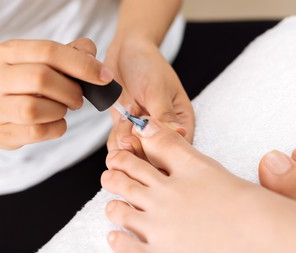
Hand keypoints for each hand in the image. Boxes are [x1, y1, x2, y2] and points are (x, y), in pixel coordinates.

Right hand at [0, 38, 112, 148]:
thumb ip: (71, 54)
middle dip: (70, 90)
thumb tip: (92, 56)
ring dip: (60, 110)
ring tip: (62, 108)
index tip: (104, 76)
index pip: (48, 51)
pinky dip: (57, 127)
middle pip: (41, 78)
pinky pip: (38, 132)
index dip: (82, 64)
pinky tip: (56, 122)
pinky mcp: (3, 131)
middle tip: (78, 98)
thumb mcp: (43, 63)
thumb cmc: (25, 86)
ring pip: (35, 108)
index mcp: (9, 52)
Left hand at [105, 38, 193, 154]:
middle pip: (155, 158)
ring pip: (135, 155)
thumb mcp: (158, 88)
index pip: (176, 150)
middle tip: (130, 135)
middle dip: (140, 151)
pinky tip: (119, 126)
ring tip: (125, 125)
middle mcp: (163, 132)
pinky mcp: (126, 129)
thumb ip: (163, 114)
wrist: (126, 51)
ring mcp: (143, 133)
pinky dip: (115, 142)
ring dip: (125, 146)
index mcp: (180, 122)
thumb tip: (178, 134)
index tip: (146, 142)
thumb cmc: (148, 64)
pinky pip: (120, 146)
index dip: (162, 154)